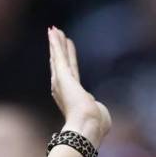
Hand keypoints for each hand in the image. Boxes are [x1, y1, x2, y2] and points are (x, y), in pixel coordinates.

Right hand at [48, 27, 110, 146]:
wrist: (87, 126)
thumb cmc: (94, 126)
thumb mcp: (97, 115)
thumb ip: (97, 111)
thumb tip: (102, 114)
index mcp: (71, 97)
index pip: (69, 76)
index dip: (65, 64)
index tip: (64, 54)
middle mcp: (62, 89)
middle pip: (60, 65)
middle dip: (57, 51)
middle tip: (55, 37)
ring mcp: (61, 82)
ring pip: (58, 58)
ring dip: (55, 43)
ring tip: (54, 30)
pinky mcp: (63, 76)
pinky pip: (58, 55)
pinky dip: (55, 44)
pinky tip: (53, 33)